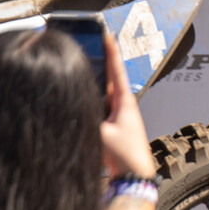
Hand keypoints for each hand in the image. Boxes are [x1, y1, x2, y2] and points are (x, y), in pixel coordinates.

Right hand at [97, 28, 156, 180]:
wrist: (134, 174)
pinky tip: (82, 95)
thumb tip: (73, 108)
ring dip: (95, 81)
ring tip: (84, 66)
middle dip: (101, 62)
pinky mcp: (113, 125)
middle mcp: (122, 105)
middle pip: (109, 78)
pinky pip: (100, 106)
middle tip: (93, 44)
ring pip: (103, 93)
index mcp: (124, 102)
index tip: (108, 35)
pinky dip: (92, 98)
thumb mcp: (102, 135)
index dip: (112, 52)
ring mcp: (118, 115)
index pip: (116, 71)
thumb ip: (87, 119)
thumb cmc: (125, 154)